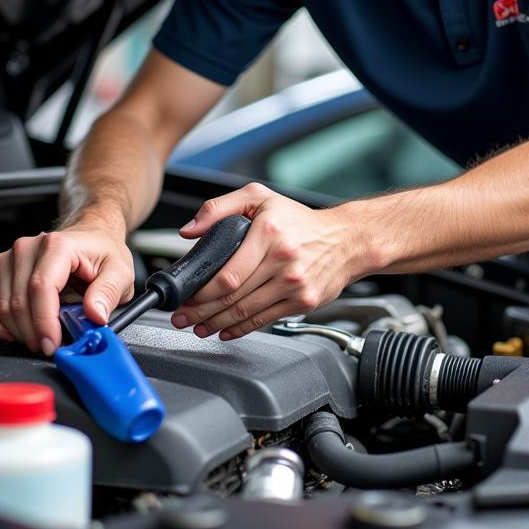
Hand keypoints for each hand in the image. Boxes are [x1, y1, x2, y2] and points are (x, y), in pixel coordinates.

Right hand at [0, 211, 134, 355]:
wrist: (91, 236)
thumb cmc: (103, 251)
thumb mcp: (119, 271)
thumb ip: (108, 292)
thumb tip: (95, 315)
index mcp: (57, 245)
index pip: (41, 288)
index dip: (44, 322)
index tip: (52, 344)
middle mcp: (27, 248)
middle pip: (19, 302)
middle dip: (34, 333)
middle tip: (51, 347)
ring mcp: (10, 258)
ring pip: (2, 307)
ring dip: (19, 332)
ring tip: (40, 339)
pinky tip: (12, 334)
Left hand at [169, 183, 366, 340]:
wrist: (346, 239)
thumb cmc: (300, 220)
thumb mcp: (259, 197)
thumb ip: (219, 208)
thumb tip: (189, 230)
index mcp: (268, 232)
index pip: (228, 273)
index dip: (202, 292)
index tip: (185, 297)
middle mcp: (282, 259)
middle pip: (233, 297)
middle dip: (201, 311)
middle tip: (182, 316)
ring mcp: (294, 284)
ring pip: (246, 312)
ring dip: (217, 323)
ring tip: (199, 326)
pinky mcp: (303, 302)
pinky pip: (265, 320)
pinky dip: (241, 329)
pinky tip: (225, 330)